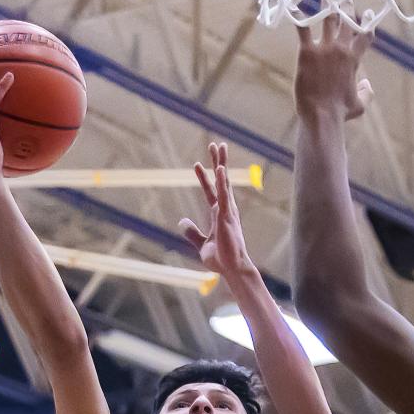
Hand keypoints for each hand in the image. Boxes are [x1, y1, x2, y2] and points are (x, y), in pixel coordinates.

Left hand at [179, 143, 253, 276]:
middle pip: (221, 180)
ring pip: (223, 182)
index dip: (203, 177)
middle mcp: (225, 209)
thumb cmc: (221, 258)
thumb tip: (181, 221)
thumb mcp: (201, 244)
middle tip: (217, 144)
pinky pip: (223, 196)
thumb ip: (191, 232)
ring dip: (220, 163)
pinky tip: (219, 169)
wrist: (232, 269)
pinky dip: (221, 182)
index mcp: (219, 214)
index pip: (210, 191)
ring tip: (219, 147)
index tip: (196, 164)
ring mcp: (227, 211)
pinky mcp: (226, 217)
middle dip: (218, 161)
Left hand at [294, 7, 374, 122]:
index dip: (368, 23)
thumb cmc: (340, 113)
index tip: (368, 13)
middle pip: (347, 21)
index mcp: (354, 60)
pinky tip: (293, 5)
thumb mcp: (359, 105)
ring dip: (327, 3)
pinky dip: (299, 16)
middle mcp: (341, 49)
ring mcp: (324, 49)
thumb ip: (366, 93)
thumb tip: (367, 85)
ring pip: (328, 18)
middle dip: (347, 6)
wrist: (322, 115)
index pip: (365, 35)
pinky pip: (302, 28)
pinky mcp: (307, 52)